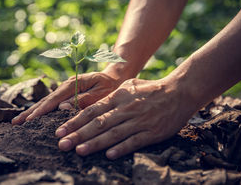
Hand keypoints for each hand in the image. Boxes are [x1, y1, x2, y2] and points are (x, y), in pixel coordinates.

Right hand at [11, 72, 123, 124]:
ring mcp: (64, 90)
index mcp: (73, 84)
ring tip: (16, 121)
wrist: (114, 77)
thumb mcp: (102, 92)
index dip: (41, 110)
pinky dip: (39, 111)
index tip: (29, 119)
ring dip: (31, 112)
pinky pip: (50, 104)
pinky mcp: (65, 95)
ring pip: (45, 102)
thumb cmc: (110, 86)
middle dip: (30, 112)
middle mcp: (66, 86)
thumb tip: (63, 107)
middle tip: (15, 123)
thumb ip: (84, 100)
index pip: (54, 99)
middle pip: (45, 100)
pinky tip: (30, 118)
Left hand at [54, 77, 196, 158]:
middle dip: (78, 134)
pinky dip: (122, 148)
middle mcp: (125, 108)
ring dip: (95, 143)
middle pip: (98, 123)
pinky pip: (134, 141)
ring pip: (113, 133)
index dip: (74, 121)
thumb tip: (92, 105)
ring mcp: (139, 120)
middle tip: (62, 144)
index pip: (92, 110)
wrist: (179, 92)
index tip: (60, 131)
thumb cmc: (151, 89)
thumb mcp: (129, 86)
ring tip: (79, 151)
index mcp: (118, 97)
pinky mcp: (152, 132)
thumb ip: (112, 95)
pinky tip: (110, 155)